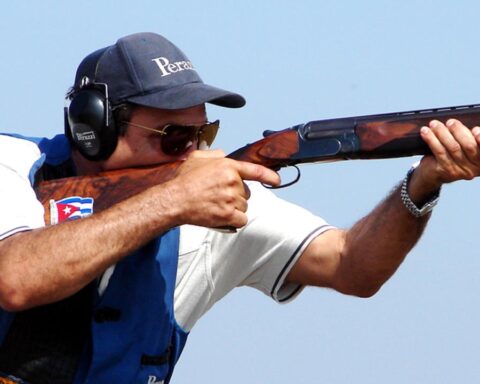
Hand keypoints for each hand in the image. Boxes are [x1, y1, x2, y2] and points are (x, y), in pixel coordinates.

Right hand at [165, 149, 279, 227]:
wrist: (174, 200)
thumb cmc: (183, 180)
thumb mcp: (197, 158)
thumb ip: (214, 154)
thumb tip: (224, 155)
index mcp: (228, 166)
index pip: (255, 170)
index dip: (269, 175)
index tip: (277, 180)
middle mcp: (233, 182)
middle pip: (246, 193)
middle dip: (236, 196)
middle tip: (218, 197)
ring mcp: (231, 199)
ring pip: (244, 207)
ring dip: (234, 209)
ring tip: (216, 206)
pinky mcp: (228, 214)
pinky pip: (241, 220)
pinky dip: (234, 221)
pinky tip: (223, 217)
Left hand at [409, 119, 479, 200]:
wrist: (432, 173)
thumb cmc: (450, 155)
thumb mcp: (463, 148)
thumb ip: (468, 138)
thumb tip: (465, 126)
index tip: (475, 129)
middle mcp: (474, 168)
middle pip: (469, 146)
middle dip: (459, 131)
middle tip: (450, 122)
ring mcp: (459, 171)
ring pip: (453, 147)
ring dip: (442, 133)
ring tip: (434, 124)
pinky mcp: (445, 170)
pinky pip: (439, 152)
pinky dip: (432, 139)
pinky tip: (426, 132)